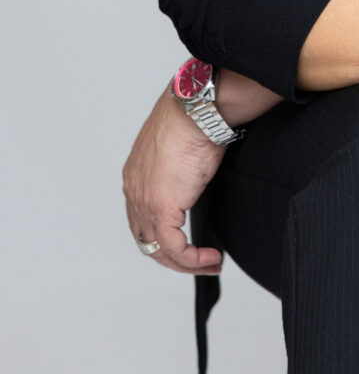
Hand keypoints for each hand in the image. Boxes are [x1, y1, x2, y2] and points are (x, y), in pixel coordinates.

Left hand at [122, 85, 226, 274]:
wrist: (196, 110)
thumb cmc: (193, 119)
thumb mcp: (181, 147)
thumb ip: (179, 168)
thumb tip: (197, 175)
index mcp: (136, 175)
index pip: (141, 218)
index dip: (161, 236)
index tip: (184, 242)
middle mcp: (134, 192)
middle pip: (146, 240)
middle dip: (173, 257)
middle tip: (197, 261)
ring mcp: (145, 202)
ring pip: (158, 250)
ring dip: (185, 263)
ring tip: (208, 263)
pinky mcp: (162, 209)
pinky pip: (175, 249)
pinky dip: (193, 259)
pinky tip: (209, 257)